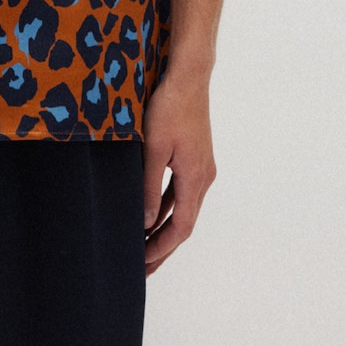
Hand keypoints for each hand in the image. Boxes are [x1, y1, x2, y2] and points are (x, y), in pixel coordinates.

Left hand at [142, 72, 216, 275]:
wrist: (189, 77)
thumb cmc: (170, 108)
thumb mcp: (154, 149)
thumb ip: (149, 187)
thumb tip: (146, 222)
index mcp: (195, 179)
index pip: (180, 227)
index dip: (161, 247)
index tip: (142, 262)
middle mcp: (204, 177)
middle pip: (184, 223)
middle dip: (163, 246)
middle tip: (142, 268)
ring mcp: (202, 167)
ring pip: (183, 208)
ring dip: (165, 228)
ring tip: (144, 245)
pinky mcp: (196, 157)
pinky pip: (182, 191)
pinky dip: (168, 206)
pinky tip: (152, 213)